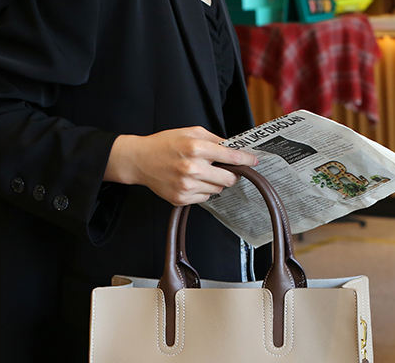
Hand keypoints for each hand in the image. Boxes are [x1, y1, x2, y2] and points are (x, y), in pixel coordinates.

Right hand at [103, 126, 258, 204]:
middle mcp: (192, 168)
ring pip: (218, 189)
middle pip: (229, 178)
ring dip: (215, 181)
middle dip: (231, 174)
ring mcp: (187, 186)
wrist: (140, 160)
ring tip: (201, 172)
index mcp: (195, 148)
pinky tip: (191, 181)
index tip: (254, 161)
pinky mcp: (181, 198)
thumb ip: (214, 139)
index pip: (231, 157)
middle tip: (225, 168)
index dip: (246, 159)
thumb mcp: (190, 132)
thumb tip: (234, 147)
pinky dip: (203, 190)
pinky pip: (205, 197)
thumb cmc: (165, 144)